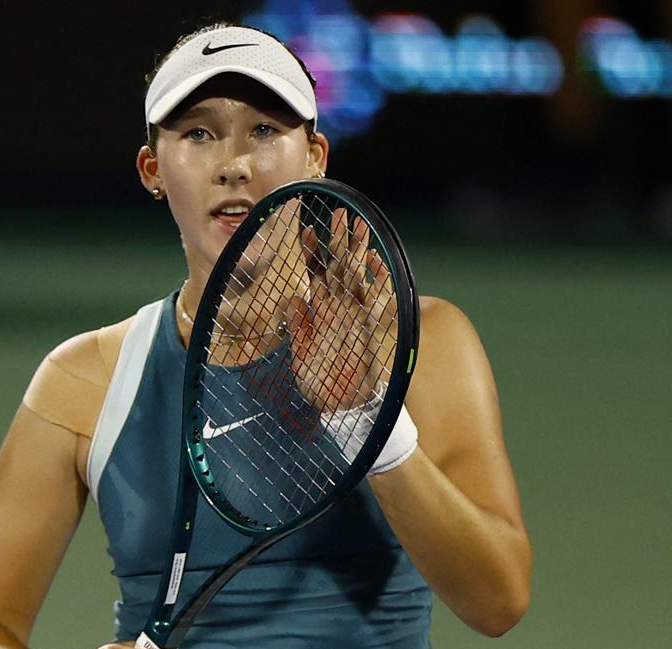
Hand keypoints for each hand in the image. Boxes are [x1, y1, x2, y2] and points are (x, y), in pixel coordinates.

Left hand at [287, 207, 396, 412]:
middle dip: (338, 240)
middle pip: (339, 267)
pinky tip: (374, 260)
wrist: (346, 412)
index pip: (315, 275)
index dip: (311, 253)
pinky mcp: (373, 328)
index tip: (305, 230)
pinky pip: (379, 299)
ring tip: (358, 224)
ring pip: (359, 276)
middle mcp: (340, 310)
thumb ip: (300, 328)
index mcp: (320, 314)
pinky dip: (377, 280)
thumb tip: (292, 300)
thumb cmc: (322, 387)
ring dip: (358, 250)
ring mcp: (358, 317)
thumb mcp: (302, 357)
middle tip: (338, 212)